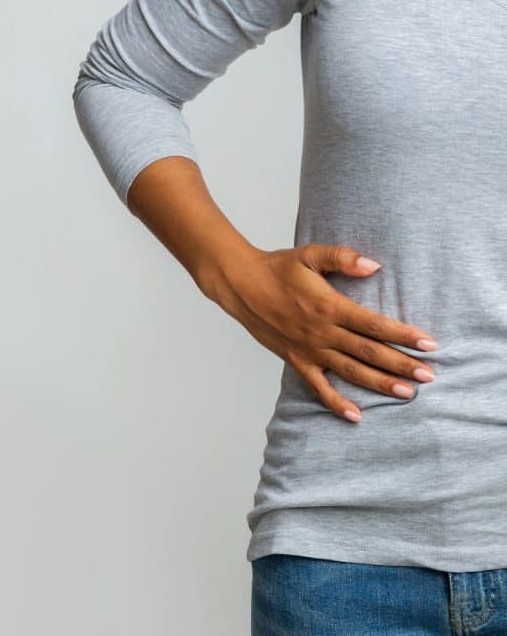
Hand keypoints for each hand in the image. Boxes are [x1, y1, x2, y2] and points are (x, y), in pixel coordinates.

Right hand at [202, 243, 437, 422]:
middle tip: (429, 376)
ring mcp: (308, 350)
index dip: (403, 335)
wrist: (240, 286)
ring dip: (379, 384)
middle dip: (401, 365)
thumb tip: (374, 266)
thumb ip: (342, 258)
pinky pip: (318, 387)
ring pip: (350, 371)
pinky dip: (335, 403)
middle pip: (368, 352)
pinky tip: (355, 415)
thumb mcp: (310, 255)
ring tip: (407, 393)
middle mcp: (321, 333)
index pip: (374, 325)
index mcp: (329, 307)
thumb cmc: (277, 268)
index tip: (428, 344)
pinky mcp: (295, 360)